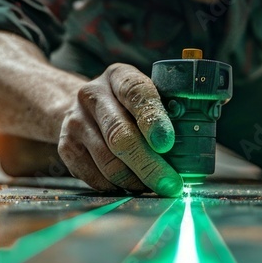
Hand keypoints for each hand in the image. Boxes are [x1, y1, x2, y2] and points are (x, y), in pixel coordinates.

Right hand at [58, 63, 182, 196]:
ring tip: (155, 186)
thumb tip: (195, 145)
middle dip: (150, 165)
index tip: (168, 143)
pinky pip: (95, 176)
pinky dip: (117, 186)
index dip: (153, 119)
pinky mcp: (66, 147)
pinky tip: (132, 185)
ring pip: (108, 161)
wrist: (81, 109)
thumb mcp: (146, 95)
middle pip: (121, 135)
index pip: (136, 93)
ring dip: (136, 180)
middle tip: (171, 184)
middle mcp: (92, 95)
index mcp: (119, 76)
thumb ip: (168, 112)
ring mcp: (76, 121)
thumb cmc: (128, 106)